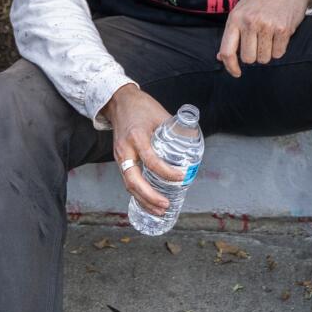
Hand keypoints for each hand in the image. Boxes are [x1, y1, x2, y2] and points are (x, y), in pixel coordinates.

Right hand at [100, 83, 182, 212]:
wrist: (118, 101)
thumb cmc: (141, 107)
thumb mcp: (161, 115)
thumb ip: (176, 131)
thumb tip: (192, 149)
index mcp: (137, 137)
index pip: (151, 160)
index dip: (167, 172)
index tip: (181, 176)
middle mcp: (125, 149)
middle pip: (133, 180)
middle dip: (150, 196)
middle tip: (166, 205)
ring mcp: (120, 156)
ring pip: (128, 184)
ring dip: (143, 200)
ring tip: (159, 210)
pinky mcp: (120, 160)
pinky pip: (127, 180)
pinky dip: (138, 194)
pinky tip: (148, 203)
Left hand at [217, 0, 311, 77]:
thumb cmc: (262, 0)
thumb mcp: (241, 10)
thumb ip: (231, 34)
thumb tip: (221, 57)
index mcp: (235, 18)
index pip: (227, 51)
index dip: (230, 67)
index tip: (237, 73)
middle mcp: (249, 22)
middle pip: (248, 58)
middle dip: (255, 55)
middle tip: (260, 43)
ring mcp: (266, 25)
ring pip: (264, 58)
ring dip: (268, 52)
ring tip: (270, 36)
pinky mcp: (283, 29)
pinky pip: (279, 53)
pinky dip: (280, 48)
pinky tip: (280, 34)